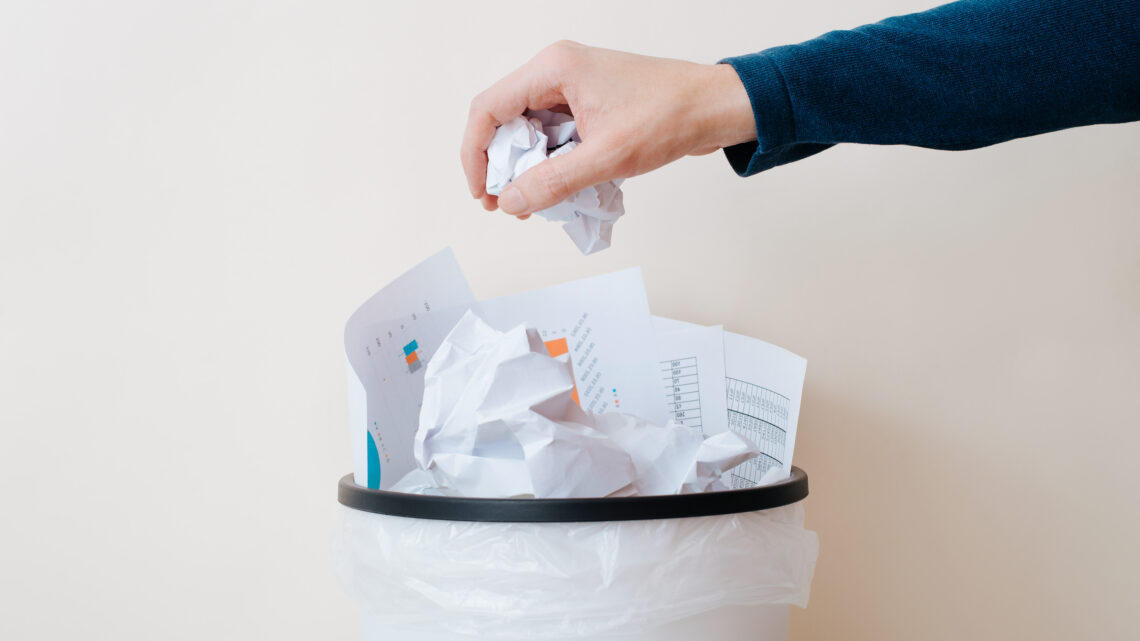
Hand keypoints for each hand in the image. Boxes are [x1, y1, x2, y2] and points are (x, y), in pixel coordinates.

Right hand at [461, 41, 755, 217]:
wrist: (716, 107)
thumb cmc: (670, 117)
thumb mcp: (606, 157)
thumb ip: (553, 182)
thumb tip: (511, 201)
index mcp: (554, 68)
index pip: (488, 109)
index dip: (476, 154)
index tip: (482, 192)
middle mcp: (557, 69)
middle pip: (504, 119)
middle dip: (502, 165)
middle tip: (508, 204)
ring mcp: (572, 85)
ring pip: (529, 130)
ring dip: (528, 168)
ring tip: (534, 203)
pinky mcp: (588, 101)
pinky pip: (553, 133)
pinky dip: (551, 162)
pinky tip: (560, 189)